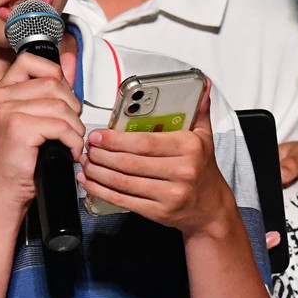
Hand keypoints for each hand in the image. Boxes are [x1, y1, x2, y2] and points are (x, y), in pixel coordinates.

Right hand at [0, 53, 85, 218]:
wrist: (8, 189)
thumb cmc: (21, 157)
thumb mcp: (36, 116)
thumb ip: (52, 86)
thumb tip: (68, 58)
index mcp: (1, 90)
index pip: (32, 61)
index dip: (55, 75)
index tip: (61, 98)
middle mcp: (0, 97)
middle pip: (53, 84)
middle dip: (71, 108)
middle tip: (67, 128)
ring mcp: (7, 111)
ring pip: (61, 106)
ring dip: (74, 128)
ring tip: (68, 142)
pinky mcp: (18, 127)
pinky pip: (61, 125)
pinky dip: (72, 141)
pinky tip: (67, 151)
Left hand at [80, 83, 231, 232]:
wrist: (211, 208)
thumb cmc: (202, 170)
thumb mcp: (204, 137)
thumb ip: (197, 110)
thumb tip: (201, 86)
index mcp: (189, 148)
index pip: (144, 142)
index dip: (115, 140)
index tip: (98, 135)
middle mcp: (181, 171)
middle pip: (129, 162)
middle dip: (101, 154)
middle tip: (88, 147)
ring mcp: (169, 194)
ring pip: (122, 181)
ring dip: (97, 172)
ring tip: (86, 162)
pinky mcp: (157, 212)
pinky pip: (122, 200)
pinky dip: (100, 190)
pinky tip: (89, 181)